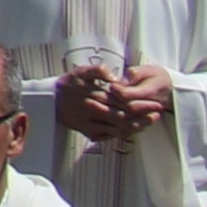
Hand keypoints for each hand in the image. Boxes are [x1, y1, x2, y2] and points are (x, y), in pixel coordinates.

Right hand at [59, 59, 175, 136]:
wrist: (49, 101)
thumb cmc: (67, 84)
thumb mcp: (80, 71)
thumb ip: (98, 70)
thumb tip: (114, 78)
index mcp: (95, 94)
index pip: (124, 102)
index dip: (141, 104)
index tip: (155, 103)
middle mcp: (94, 111)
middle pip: (125, 117)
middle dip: (143, 117)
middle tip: (157, 114)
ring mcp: (92, 124)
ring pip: (120, 129)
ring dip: (137, 127)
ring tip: (150, 123)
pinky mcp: (89, 133)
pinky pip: (111, 136)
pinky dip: (124, 134)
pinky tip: (134, 130)